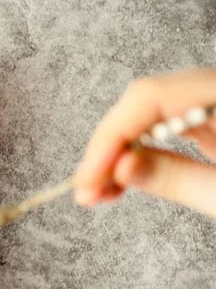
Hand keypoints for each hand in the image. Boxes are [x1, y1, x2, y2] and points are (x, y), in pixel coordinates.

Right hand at [75, 69, 215, 216]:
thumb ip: (177, 178)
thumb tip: (119, 170)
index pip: (150, 98)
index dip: (109, 136)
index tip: (87, 176)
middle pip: (145, 104)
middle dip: (109, 147)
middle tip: (87, 189)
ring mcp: (214, 101)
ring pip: (151, 115)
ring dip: (119, 152)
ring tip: (99, 190)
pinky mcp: (215, 119)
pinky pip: (167, 125)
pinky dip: (142, 151)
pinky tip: (123, 176)